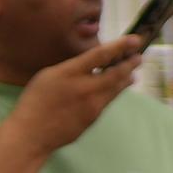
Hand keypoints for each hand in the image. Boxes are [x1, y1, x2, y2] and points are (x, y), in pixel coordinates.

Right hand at [15, 34, 149, 154]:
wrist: (32, 132)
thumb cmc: (35, 100)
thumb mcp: (49, 75)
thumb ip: (73, 68)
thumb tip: (93, 65)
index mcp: (69, 73)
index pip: (100, 55)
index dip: (120, 46)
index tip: (134, 39)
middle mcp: (85, 88)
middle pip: (115, 73)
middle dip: (130, 63)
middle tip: (140, 56)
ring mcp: (93, 105)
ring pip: (116, 88)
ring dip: (126, 77)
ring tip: (133, 71)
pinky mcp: (95, 117)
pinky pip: (108, 100)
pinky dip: (116, 91)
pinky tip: (118, 87)